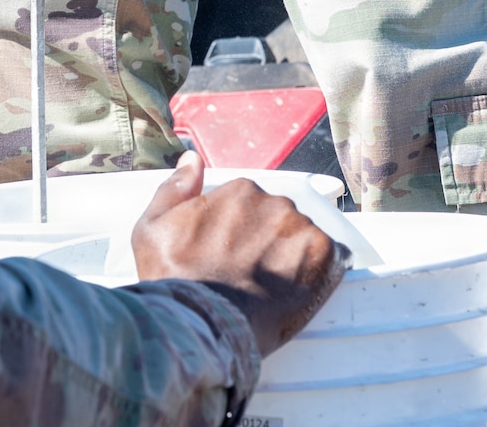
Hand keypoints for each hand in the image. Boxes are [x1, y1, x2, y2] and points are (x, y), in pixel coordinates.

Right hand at [132, 152, 346, 357]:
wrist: (203, 327)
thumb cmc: (175, 280)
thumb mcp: (153, 228)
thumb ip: (175, 188)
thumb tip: (193, 160)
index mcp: (240, 189)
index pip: (250, 203)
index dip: (242, 231)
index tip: (234, 254)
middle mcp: (274, 202)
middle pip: (279, 218)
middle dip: (268, 241)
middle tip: (252, 273)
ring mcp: (300, 230)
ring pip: (303, 236)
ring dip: (293, 255)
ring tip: (273, 286)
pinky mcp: (322, 259)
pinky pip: (333, 256)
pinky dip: (322, 270)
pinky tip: (302, 289)